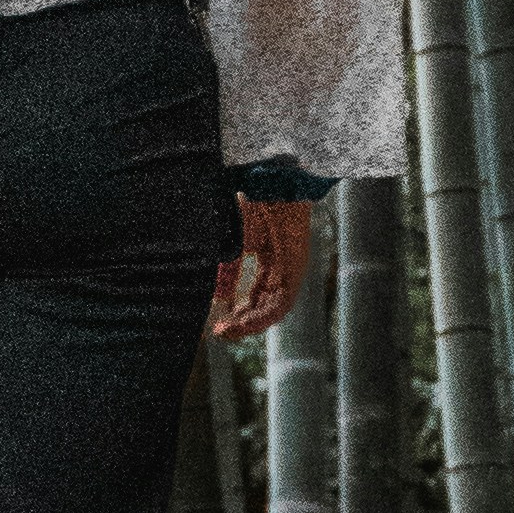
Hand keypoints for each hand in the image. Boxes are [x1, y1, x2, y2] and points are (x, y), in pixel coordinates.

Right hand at [212, 188, 313, 349]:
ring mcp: (291, 266)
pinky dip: (261, 317)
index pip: (257, 291)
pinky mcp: (294, 268)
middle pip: (266, 302)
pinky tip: (241, 323)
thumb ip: (226, 270)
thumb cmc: (248, 199)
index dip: (239, 310)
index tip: (219, 325)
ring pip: (274, 307)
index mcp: (269, 253)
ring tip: (228, 332)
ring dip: (251, 324)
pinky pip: (280, 304)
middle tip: (222, 333)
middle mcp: (282, 263)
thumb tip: (219, 298)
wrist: (267, 179)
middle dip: (243, 321)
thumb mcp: (231, 241)